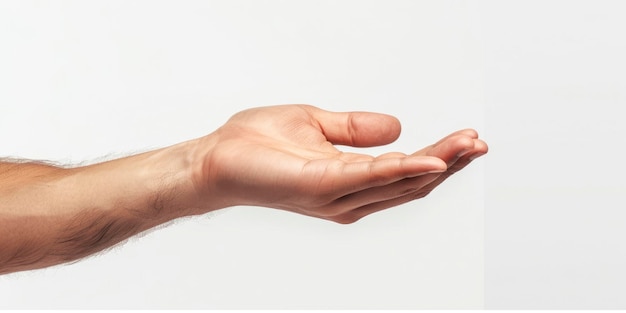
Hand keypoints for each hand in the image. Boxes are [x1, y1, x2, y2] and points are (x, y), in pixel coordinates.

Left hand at [191, 105, 487, 222]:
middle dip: (449, 162)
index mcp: (349, 179)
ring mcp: (336, 195)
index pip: (404, 171)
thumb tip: (400, 127)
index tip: (467, 138)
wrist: (216, 157)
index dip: (439, 156)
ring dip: (438, 163)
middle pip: (410, 182)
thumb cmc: (258, 145)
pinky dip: (403, 169)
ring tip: (469, 145)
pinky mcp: (321, 187)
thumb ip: (357, 130)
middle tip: (479, 142)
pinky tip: (430, 160)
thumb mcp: (318, 125)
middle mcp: (348, 195)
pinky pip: (370, 177)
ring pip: (399, 182)